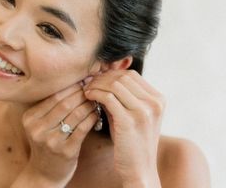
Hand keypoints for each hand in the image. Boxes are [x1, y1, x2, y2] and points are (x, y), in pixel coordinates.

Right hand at [16, 82, 98, 186]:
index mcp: (29, 118)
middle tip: (93, 87)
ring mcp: (51, 141)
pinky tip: (97, 113)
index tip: (82, 80)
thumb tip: (72, 82)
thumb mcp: (39, 124)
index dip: (70, 86)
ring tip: (96, 99)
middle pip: (64, 103)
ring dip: (89, 104)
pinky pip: (83, 129)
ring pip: (75, 115)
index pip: (53, 96)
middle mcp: (37, 129)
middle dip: (81, 93)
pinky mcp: (66, 151)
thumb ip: (49, 107)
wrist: (44, 173)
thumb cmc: (45, 143)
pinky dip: (92, 118)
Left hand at [84, 70, 163, 185]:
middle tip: (87, 82)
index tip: (96, 79)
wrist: (139, 170)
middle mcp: (154, 103)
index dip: (111, 73)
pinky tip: (88, 97)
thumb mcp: (131, 114)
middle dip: (101, 78)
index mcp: (158, 99)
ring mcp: (144, 111)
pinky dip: (94, 93)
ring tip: (86, 90)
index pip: (131, 74)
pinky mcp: (130, 120)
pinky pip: (107, 97)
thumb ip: (121, 96)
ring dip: (96, 85)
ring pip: (114, 84)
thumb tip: (100, 76)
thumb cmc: (131, 141)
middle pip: (121, 77)